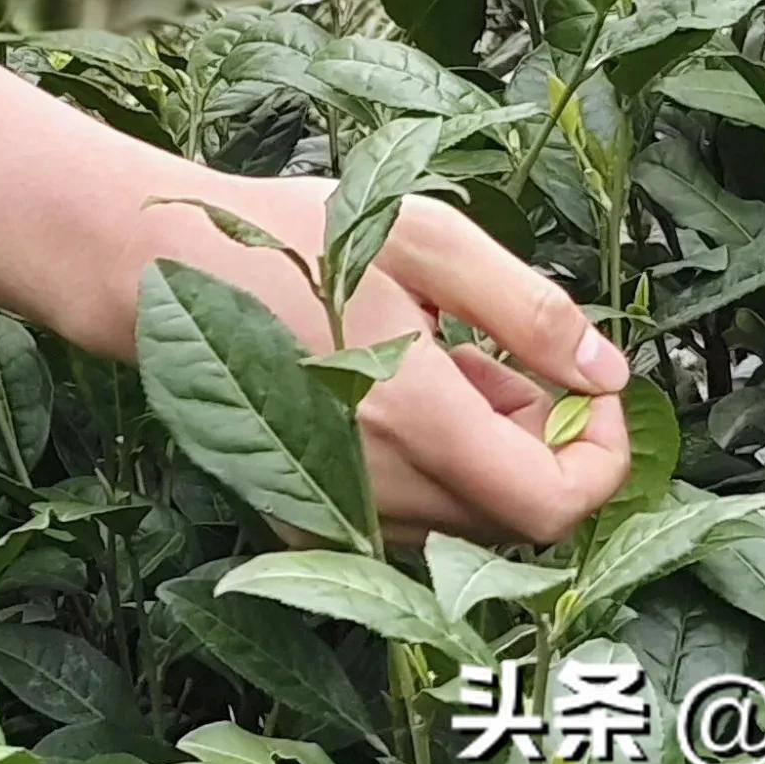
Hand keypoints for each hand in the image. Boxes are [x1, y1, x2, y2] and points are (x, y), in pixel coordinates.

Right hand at [208, 175, 634, 550]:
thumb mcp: (426, 239)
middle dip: (542, 442)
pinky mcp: (304, 520)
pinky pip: (410, 520)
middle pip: (517, 517)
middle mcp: (377, 493)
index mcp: (417, 423)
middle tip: (501, 351)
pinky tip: (395, 395)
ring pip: (466, 523)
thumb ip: (528, 310)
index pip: (557, 504)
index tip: (591, 387)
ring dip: (487, 455)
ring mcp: (335, 517)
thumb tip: (607, 373)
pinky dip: (433, 471)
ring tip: (440, 362)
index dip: (602, 455)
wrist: (157, 272)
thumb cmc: (291, 240)